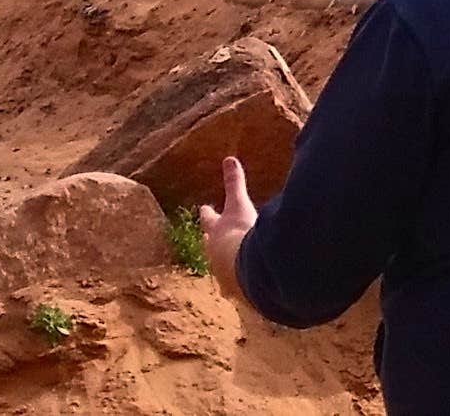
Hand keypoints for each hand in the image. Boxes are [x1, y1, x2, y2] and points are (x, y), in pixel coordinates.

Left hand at [200, 155, 260, 292]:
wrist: (245, 268)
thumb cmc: (240, 234)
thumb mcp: (239, 205)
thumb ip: (234, 182)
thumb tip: (229, 158)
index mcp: (216, 233)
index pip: (208, 220)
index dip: (207, 214)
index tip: (203, 208)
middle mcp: (214, 254)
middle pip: (209, 246)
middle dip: (210, 242)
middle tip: (208, 239)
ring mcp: (223, 273)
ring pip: (220, 267)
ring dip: (224, 264)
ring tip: (227, 266)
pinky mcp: (235, 290)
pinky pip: (235, 288)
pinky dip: (239, 286)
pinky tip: (242, 291)